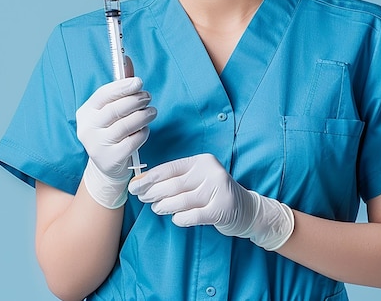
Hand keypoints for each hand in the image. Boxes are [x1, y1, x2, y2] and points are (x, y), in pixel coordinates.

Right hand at [76, 76, 155, 207]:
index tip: (139, 82)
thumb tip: (127, 59)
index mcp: (86, 112)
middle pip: (116, 110)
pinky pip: (132, 141)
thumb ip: (120, 86)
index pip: (103, 95)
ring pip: (126, 125)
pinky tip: (145, 129)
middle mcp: (88, 129)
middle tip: (148, 97)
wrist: (106, 165)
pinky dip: (142, 133)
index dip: (122, 87)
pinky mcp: (110, 159)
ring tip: (152, 111)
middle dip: (136, 100)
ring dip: (143, 115)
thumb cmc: (111, 129)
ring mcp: (97, 146)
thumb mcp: (110, 108)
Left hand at [128, 153, 293, 250]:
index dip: (150, 177)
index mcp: (202, 161)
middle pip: (173, 184)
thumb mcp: (198, 179)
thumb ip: (176, 180)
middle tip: (141, 198)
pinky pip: (193, 216)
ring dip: (164, 206)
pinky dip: (181, 219)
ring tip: (157, 208)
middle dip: (153, 192)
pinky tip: (176, 219)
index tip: (134, 185)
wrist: (245, 209)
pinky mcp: (222, 209)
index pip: (170, 168)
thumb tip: (144, 184)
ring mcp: (218, 190)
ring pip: (181, 200)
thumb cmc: (213, 194)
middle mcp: (211, 172)